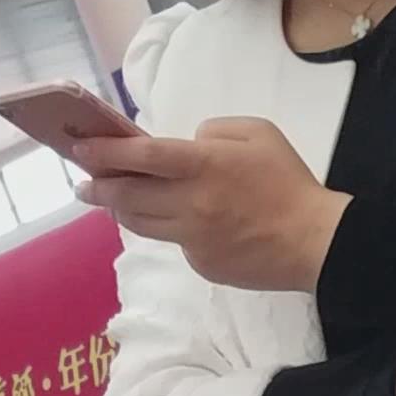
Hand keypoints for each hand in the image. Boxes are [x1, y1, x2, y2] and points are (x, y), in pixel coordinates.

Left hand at [79, 119, 347, 291]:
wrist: (315, 242)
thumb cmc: (288, 181)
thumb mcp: (258, 132)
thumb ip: (214, 131)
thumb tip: (187, 143)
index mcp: (204, 165)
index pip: (140, 157)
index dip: (104, 153)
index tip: (80, 149)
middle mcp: (190, 203)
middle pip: (128, 196)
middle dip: (99, 187)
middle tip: (83, 182)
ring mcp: (193, 238)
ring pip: (141, 224)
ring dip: (122, 210)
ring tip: (113, 199)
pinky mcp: (201, 263)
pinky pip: (175, 242)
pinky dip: (170, 228)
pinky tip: (180, 220)